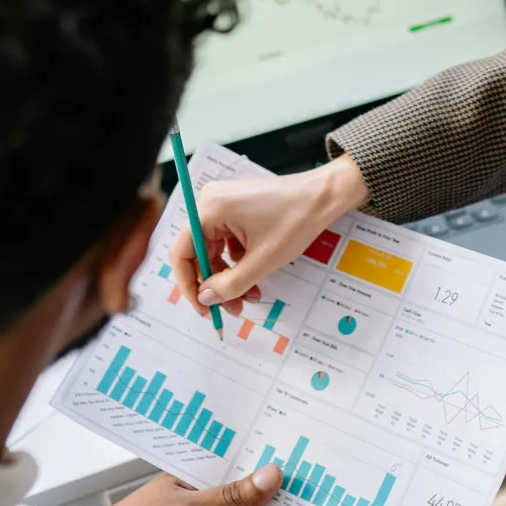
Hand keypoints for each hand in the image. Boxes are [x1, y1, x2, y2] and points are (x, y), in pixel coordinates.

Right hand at [169, 154, 367, 313]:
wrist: (324, 196)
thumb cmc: (297, 219)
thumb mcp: (263, 261)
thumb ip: (229, 285)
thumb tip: (205, 298)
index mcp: (210, 209)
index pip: (181, 253)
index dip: (189, 285)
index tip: (204, 308)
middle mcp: (211, 203)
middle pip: (198, 254)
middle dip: (216, 284)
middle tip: (233, 309)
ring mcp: (223, 205)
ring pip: (214, 251)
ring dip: (229, 277)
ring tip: (251, 296)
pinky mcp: (236, 209)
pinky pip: (227, 242)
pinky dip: (238, 262)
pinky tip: (255, 277)